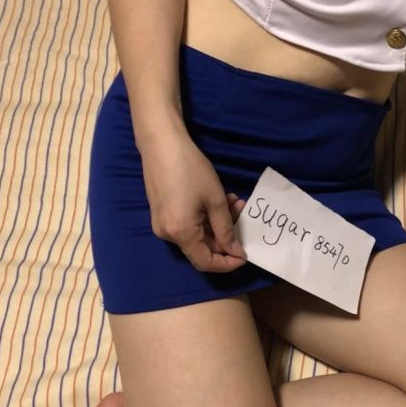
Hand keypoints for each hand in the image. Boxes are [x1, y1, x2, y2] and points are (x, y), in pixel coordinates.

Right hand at [139, 130, 248, 272]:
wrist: (161, 142)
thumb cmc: (190, 169)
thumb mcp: (215, 201)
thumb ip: (226, 230)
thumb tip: (235, 252)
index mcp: (181, 234)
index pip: (206, 263)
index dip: (227, 263)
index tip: (245, 255)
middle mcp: (168, 235)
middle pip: (202, 249)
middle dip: (225, 237)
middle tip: (242, 216)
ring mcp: (162, 224)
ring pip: (197, 235)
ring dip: (217, 224)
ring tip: (233, 202)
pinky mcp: (161, 214)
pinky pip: (187, 225)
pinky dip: (204, 218)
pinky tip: (218, 200)